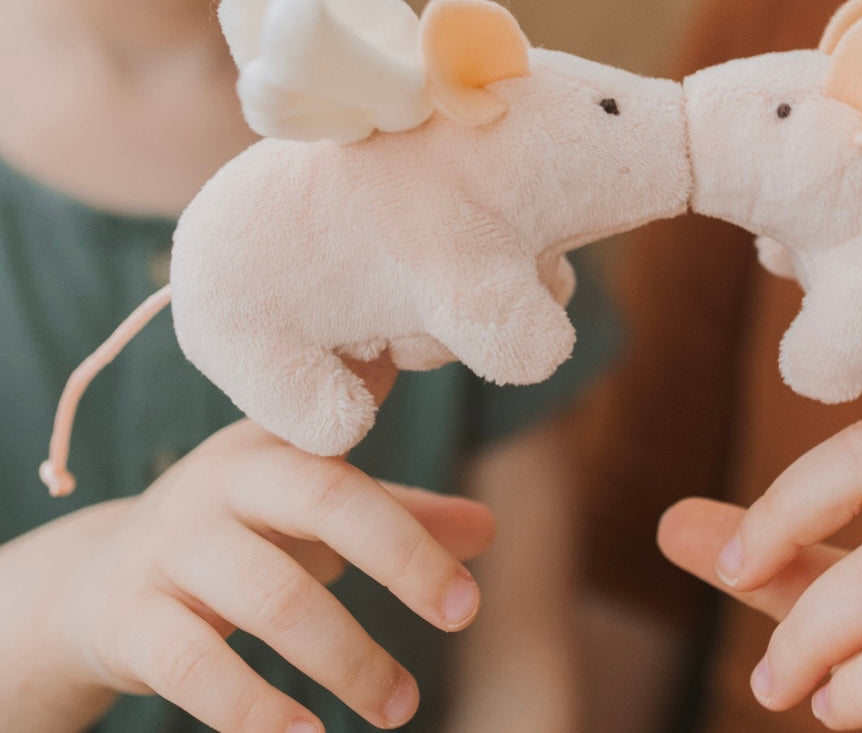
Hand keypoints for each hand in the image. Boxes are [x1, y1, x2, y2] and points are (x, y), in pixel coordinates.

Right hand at [37, 358, 494, 732]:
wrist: (94, 584)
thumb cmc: (239, 536)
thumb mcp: (312, 512)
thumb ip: (400, 515)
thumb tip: (488, 529)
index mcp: (275, 440)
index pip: (355, 435)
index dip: (406, 451)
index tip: (479, 534)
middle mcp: (222, 478)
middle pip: (326, 498)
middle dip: (404, 557)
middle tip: (465, 613)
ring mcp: (169, 545)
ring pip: (274, 596)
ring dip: (348, 658)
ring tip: (401, 706)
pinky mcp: (128, 618)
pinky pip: (195, 664)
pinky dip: (253, 706)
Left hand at [659, 366, 861, 731]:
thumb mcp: (851, 604)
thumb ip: (780, 560)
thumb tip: (669, 523)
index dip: (801, 468)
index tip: (743, 554)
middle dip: (780, 531)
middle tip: (743, 604)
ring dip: (811, 643)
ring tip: (795, 688)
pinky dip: (860, 696)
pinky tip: (849, 714)